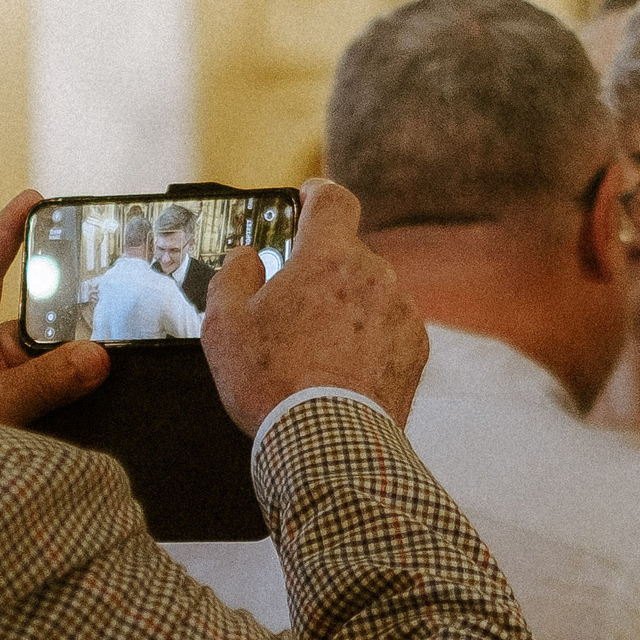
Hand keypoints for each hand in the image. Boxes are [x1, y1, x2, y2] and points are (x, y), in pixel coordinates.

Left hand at [0, 190, 109, 425]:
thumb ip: (44, 384)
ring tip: (114, 342)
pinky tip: (102, 385)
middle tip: (105, 280)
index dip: (5, 231)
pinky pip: (42, 390)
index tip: (35, 199)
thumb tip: (97, 357)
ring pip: (36, 357)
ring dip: (70, 356)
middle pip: (20, 314)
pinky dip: (69, 388)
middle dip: (61, 302)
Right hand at [202, 178, 428, 433]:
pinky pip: (389, 328)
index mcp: (328, 257)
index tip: (306, 199)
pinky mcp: (415, 349)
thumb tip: (246, 257)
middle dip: (321, 272)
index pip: (332, 200)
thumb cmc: (273, 384)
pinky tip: (342, 370)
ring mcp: (401, 312)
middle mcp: (374, 275)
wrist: (328, 445)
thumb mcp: (223, 326)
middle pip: (346, 254)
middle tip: (291, 308)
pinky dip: (368, 340)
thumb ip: (233, 276)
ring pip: (370, 293)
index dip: (317, 194)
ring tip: (315, 351)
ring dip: (346, 308)